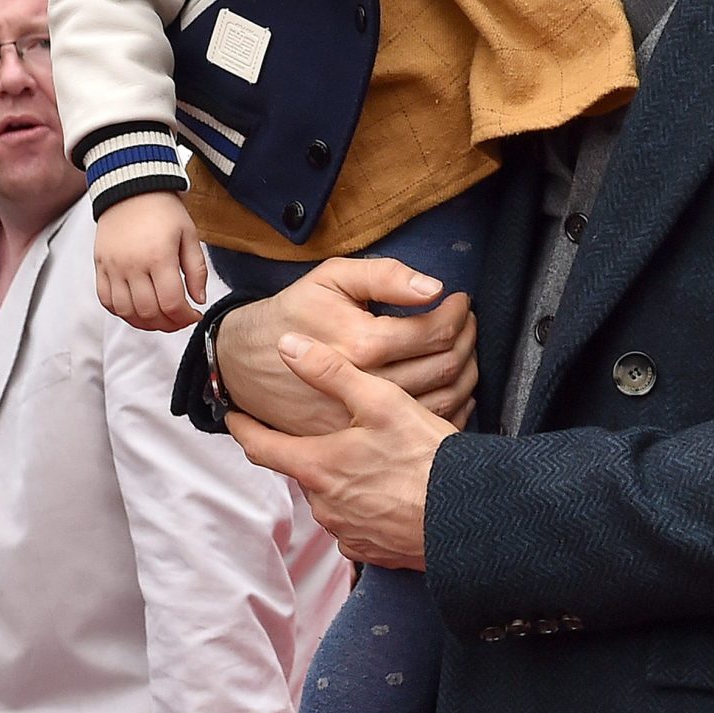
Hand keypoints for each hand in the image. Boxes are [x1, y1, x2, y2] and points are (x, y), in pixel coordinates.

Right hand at [96, 192, 207, 332]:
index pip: (171, 303)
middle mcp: (132, 265)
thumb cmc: (164, 211)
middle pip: (148, 312)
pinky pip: (106, 301)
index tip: (194, 315)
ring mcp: (112, 267)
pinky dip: (122, 312)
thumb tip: (198, 300)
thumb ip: (197, 270)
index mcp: (159, 257)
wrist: (131, 189)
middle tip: (180, 319)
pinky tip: (138, 310)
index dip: (185, 317)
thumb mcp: (190, 235)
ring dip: (145, 323)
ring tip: (161, 317)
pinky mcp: (99, 267)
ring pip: (126, 312)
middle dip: (169, 324)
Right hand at [213, 260, 476, 435]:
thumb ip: (384, 276)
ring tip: (462, 344)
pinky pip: (422, 424)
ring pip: (444, 397)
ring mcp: (365, 416)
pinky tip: (454, 381)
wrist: (246, 362)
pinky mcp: (363, 435)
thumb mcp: (332, 278)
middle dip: (467, 337)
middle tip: (467, 319)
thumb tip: (433, 288)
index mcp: (361, 344)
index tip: (460, 300)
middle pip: (445, 365)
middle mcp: (366, 386)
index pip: (434, 332)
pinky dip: (453, 402)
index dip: (456, 313)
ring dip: (466, 368)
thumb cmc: (294, 312)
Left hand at [228, 333, 452, 569]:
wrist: (467, 516)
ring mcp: (346, 532)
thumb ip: (330, 372)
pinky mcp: (371, 551)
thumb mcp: (380, 401)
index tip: (233, 415)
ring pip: (330, 498)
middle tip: (335, 432)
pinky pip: (354, 525)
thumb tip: (287, 346)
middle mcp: (322, 505)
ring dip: (341, 480)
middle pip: (302, 470)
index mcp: (317, 466)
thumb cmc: (426, 457)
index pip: (261, 446)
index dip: (245, 427)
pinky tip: (389, 493)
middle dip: (311, 451)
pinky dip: (363, 507)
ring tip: (372, 462)